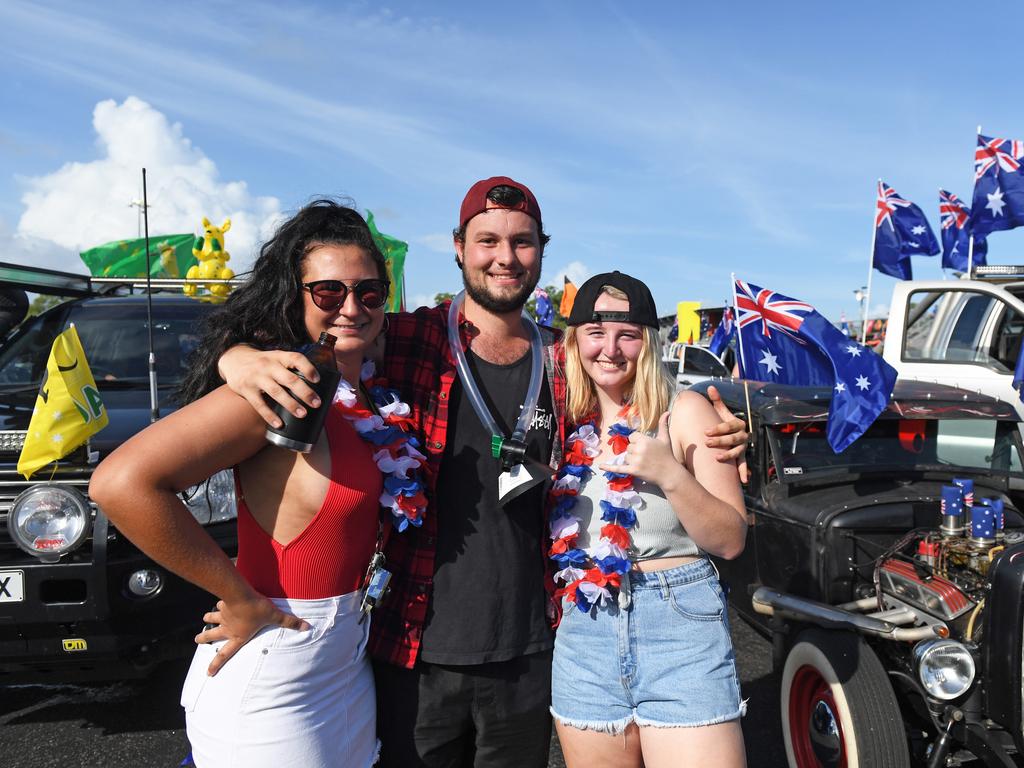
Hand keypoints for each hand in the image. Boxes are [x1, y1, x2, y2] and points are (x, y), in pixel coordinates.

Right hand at [193, 593, 309, 675]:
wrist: (240, 594)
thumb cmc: (257, 609)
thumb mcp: (275, 616)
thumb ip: (289, 622)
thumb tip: (306, 628)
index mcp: (238, 636)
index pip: (226, 654)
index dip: (217, 663)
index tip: (208, 672)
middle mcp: (228, 628)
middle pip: (212, 635)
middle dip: (204, 638)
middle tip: (197, 639)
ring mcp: (223, 616)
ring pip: (212, 618)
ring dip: (208, 618)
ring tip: (205, 618)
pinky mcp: (223, 604)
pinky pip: (219, 604)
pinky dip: (218, 604)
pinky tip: (219, 600)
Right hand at [218, 346, 320, 426]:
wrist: (233, 359)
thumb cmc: (262, 362)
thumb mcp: (275, 358)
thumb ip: (290, 368)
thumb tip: (314, 386)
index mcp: (279, 356)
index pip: (296, 358)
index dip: (308, 368)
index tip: (317, 380)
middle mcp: (268, 365)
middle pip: (289, 378)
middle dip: (305, 392)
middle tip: (317, 403)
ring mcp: (256, 377)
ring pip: (276, 392)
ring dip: (291, 404)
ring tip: (302, 414)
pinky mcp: (246, 389)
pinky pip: (259, 404)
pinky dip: (270, 415)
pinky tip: (279, 424)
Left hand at [597, 413, 683, 488]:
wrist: (669, 473)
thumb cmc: (667, 455)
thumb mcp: (665, 438)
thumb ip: (663, 424)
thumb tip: (667, 411)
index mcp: (644, 440)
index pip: (632, 437)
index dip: (637, 441)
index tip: (645, 447)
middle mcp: (638, 449)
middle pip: (628, 447)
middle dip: (635, 451)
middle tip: (646, 456)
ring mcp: (635, 460)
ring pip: (625, 457)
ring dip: (631, 460)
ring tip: (643, 463)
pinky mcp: (633, 470)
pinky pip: (618, 468)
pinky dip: (609, 467)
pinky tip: (600, 466)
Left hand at [704, 384, 749, 482]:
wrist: (733, 433)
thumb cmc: (723, 422)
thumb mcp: (721, 411)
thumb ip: (716, 400)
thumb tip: (710, 387)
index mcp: (738, 423)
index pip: (728, 426)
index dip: (718, 428)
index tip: (705, 431)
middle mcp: (743, 435)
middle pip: (733, 439)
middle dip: (720, 441)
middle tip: (707, 443)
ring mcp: (744, 447)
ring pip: (738, 451)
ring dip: (729, 455)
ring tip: (718, 458)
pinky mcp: (742, 457)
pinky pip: (744, 464)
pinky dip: (743, 472)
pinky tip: (743, 480)